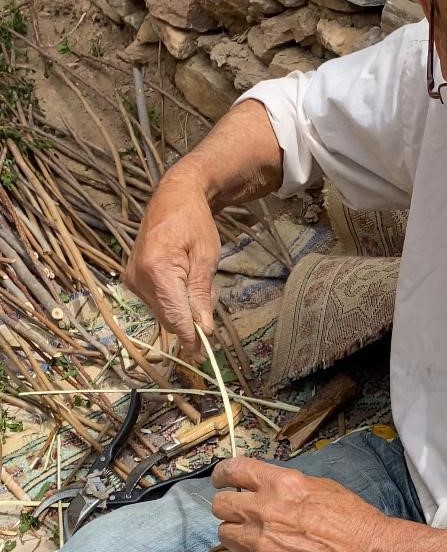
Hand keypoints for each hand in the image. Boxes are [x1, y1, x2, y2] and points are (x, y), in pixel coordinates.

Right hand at [124, 163, 220, 354]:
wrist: (174, 197)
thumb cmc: (195, 223)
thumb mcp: (206, 258)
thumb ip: (201, 295)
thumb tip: (203, 329)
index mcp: (157, 269)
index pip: (174, 316)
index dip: (189, 337)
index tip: (202, 354)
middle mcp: (139, 277)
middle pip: (167, 318)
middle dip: (190, 319)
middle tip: (210, 298)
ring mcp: (132, 279)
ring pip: (162, 312)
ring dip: (183, 308)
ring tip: (196, 281)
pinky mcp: (132, 279)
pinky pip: (156, 302)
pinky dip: (173, 300)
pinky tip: (183, 280)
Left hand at [211, 456, 388, 551]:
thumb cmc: (350, 516)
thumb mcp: (317, 485)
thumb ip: (284, 485)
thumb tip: (261, 487)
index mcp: (279, 483)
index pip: (232, 471)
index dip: (222, 475)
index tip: (222, 480)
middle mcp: (264, 510)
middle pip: (220, 505)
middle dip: (229, 507)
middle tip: (241, 511)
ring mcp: (260, 543)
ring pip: (224, 534)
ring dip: (238, 533)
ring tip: (258, 537)